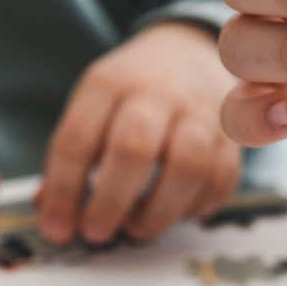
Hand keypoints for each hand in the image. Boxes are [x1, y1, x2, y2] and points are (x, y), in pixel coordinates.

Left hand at [38, 21, 240, 243]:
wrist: (191, 52)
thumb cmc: (133, 93)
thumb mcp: (93, 106)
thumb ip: (72, 158)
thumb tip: (53, 216)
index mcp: (110, 83)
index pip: (78, 139)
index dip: (63, 191)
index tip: (56, 228)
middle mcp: (159, 92)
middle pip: (134, 148)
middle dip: (111, 202)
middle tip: (95, 233)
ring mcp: (202, 112)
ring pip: (189, 166)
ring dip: (158, 211)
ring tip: (137, 228)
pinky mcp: (233, 136)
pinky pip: (221, 180)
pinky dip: (194, 208)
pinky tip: (173, 213)